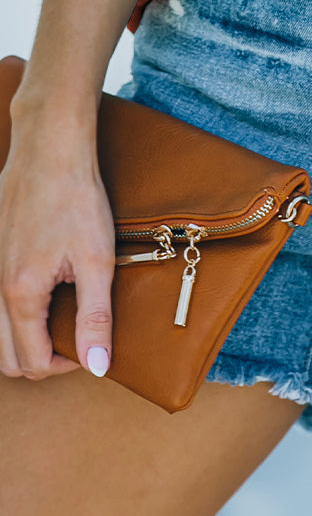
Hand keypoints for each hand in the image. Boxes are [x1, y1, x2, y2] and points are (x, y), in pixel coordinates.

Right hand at [0, 104, 114, 381]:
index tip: (91, 345)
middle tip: (75, 337)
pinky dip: (15, 311)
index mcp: (19, 294)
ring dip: (24, 337)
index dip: (65, 366)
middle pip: (6, 358)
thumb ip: (95, 318)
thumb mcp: (97, 260)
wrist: (50, 149)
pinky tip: (44, 289)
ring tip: (60, 315)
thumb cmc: (76, 198)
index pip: (30, 363)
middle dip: (40, 359)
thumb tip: (98, 367)